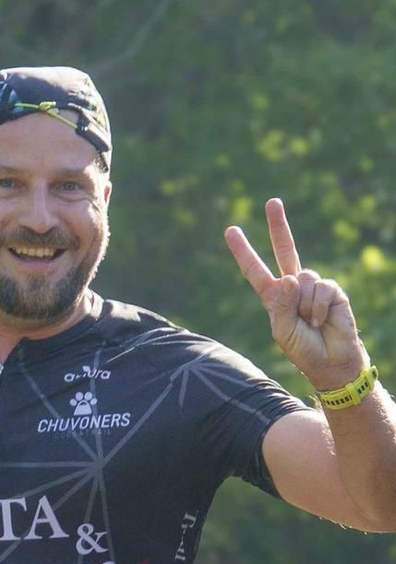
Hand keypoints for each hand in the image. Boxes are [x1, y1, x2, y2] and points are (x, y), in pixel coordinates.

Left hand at [225, 199, 366, 393]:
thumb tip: (289, 277)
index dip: (243, 252)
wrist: (331, 362)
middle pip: (284, 250)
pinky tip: (321, 321)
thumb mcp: (282, 331)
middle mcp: (293, 287)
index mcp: (274, 297)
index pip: (255, 270)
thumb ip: (281, 305)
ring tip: (310, 323)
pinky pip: (319, 288)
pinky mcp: (331, 289)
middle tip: (271, 202)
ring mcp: (312, 286)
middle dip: (278, 226)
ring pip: (301, 279)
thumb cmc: (303, 350)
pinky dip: (316, 308)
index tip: (231, 230)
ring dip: (303, 305)